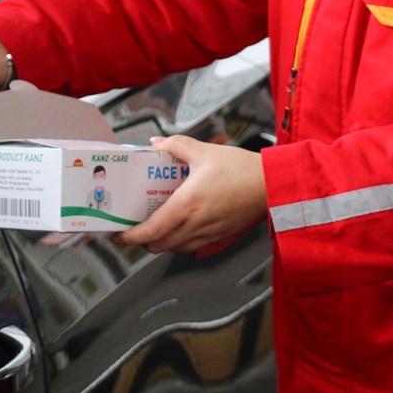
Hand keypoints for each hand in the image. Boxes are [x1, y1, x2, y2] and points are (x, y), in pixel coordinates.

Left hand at [118, 136, 267, 253]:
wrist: (274, 185)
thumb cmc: (243, 170)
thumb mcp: (205, 151)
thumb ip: (176, 146)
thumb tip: (157, 144)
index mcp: (188, 205)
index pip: (152, 230)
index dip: (131, 237)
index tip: (119, 234)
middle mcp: (196, 224)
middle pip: (160, 245)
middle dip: (142, 241)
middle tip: (132, 229)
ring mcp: (210, 233)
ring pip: (176, 248)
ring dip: (161, 243)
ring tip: (153, 229)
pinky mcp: (222, 236)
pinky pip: (194, 247)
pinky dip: (181, 243)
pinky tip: (180, 230)